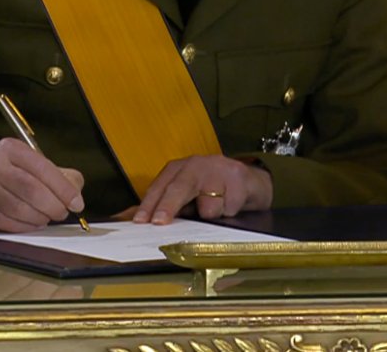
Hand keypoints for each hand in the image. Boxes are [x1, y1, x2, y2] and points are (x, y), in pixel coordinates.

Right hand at [0, 138, 84, 231]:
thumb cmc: (1, 176)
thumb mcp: (24, 165)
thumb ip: (53, 174)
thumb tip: (76, 188)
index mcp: (11, 148)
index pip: (43, 168)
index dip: (64, 188)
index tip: (77, 203)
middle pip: (32, 189)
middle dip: (53, 206)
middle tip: (62, 214)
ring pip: (19, 208)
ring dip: (39, 218)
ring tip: (46, 219)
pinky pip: (6, 221)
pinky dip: (24, 226)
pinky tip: (31, 225)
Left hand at [132, 155, 272, 224]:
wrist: (248, 181)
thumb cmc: (212, 189)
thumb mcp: (187, 193)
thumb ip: (167, 204)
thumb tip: (138, 220)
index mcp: (180, 168)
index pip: (160, 186)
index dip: (149, 204)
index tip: (140, 220)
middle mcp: (197, 164)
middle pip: (179, 187)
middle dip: (167, 206)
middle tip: (159, 222)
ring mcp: (218, 170)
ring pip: (208, 206)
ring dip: (210, 216)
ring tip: (216, 209)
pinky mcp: (238, 179)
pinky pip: (228, 209)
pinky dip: (228, 213)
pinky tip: (230, 205)